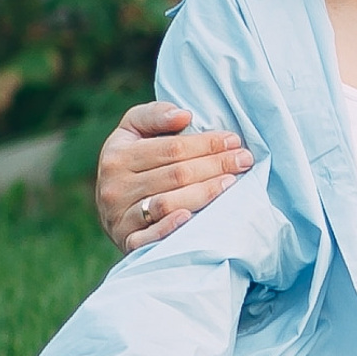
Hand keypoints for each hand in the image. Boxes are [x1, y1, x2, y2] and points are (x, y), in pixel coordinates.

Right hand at [99, 101, 252, 252]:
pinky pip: (148, 236)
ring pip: (167, 203)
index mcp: (117, 155)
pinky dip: (170, 227)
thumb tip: (184, 115)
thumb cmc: (133, 162)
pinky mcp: (126, 240)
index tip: (234, 140)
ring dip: (205, 193)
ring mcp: (119, 216)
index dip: (206, 144)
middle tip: (244, 160)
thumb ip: (155, 115)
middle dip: (215, 165)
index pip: (171, 149)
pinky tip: (192, 217)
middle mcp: (114, 186)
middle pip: (176, 175)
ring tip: (232, 183)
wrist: (112, 207)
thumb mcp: (134, 130)